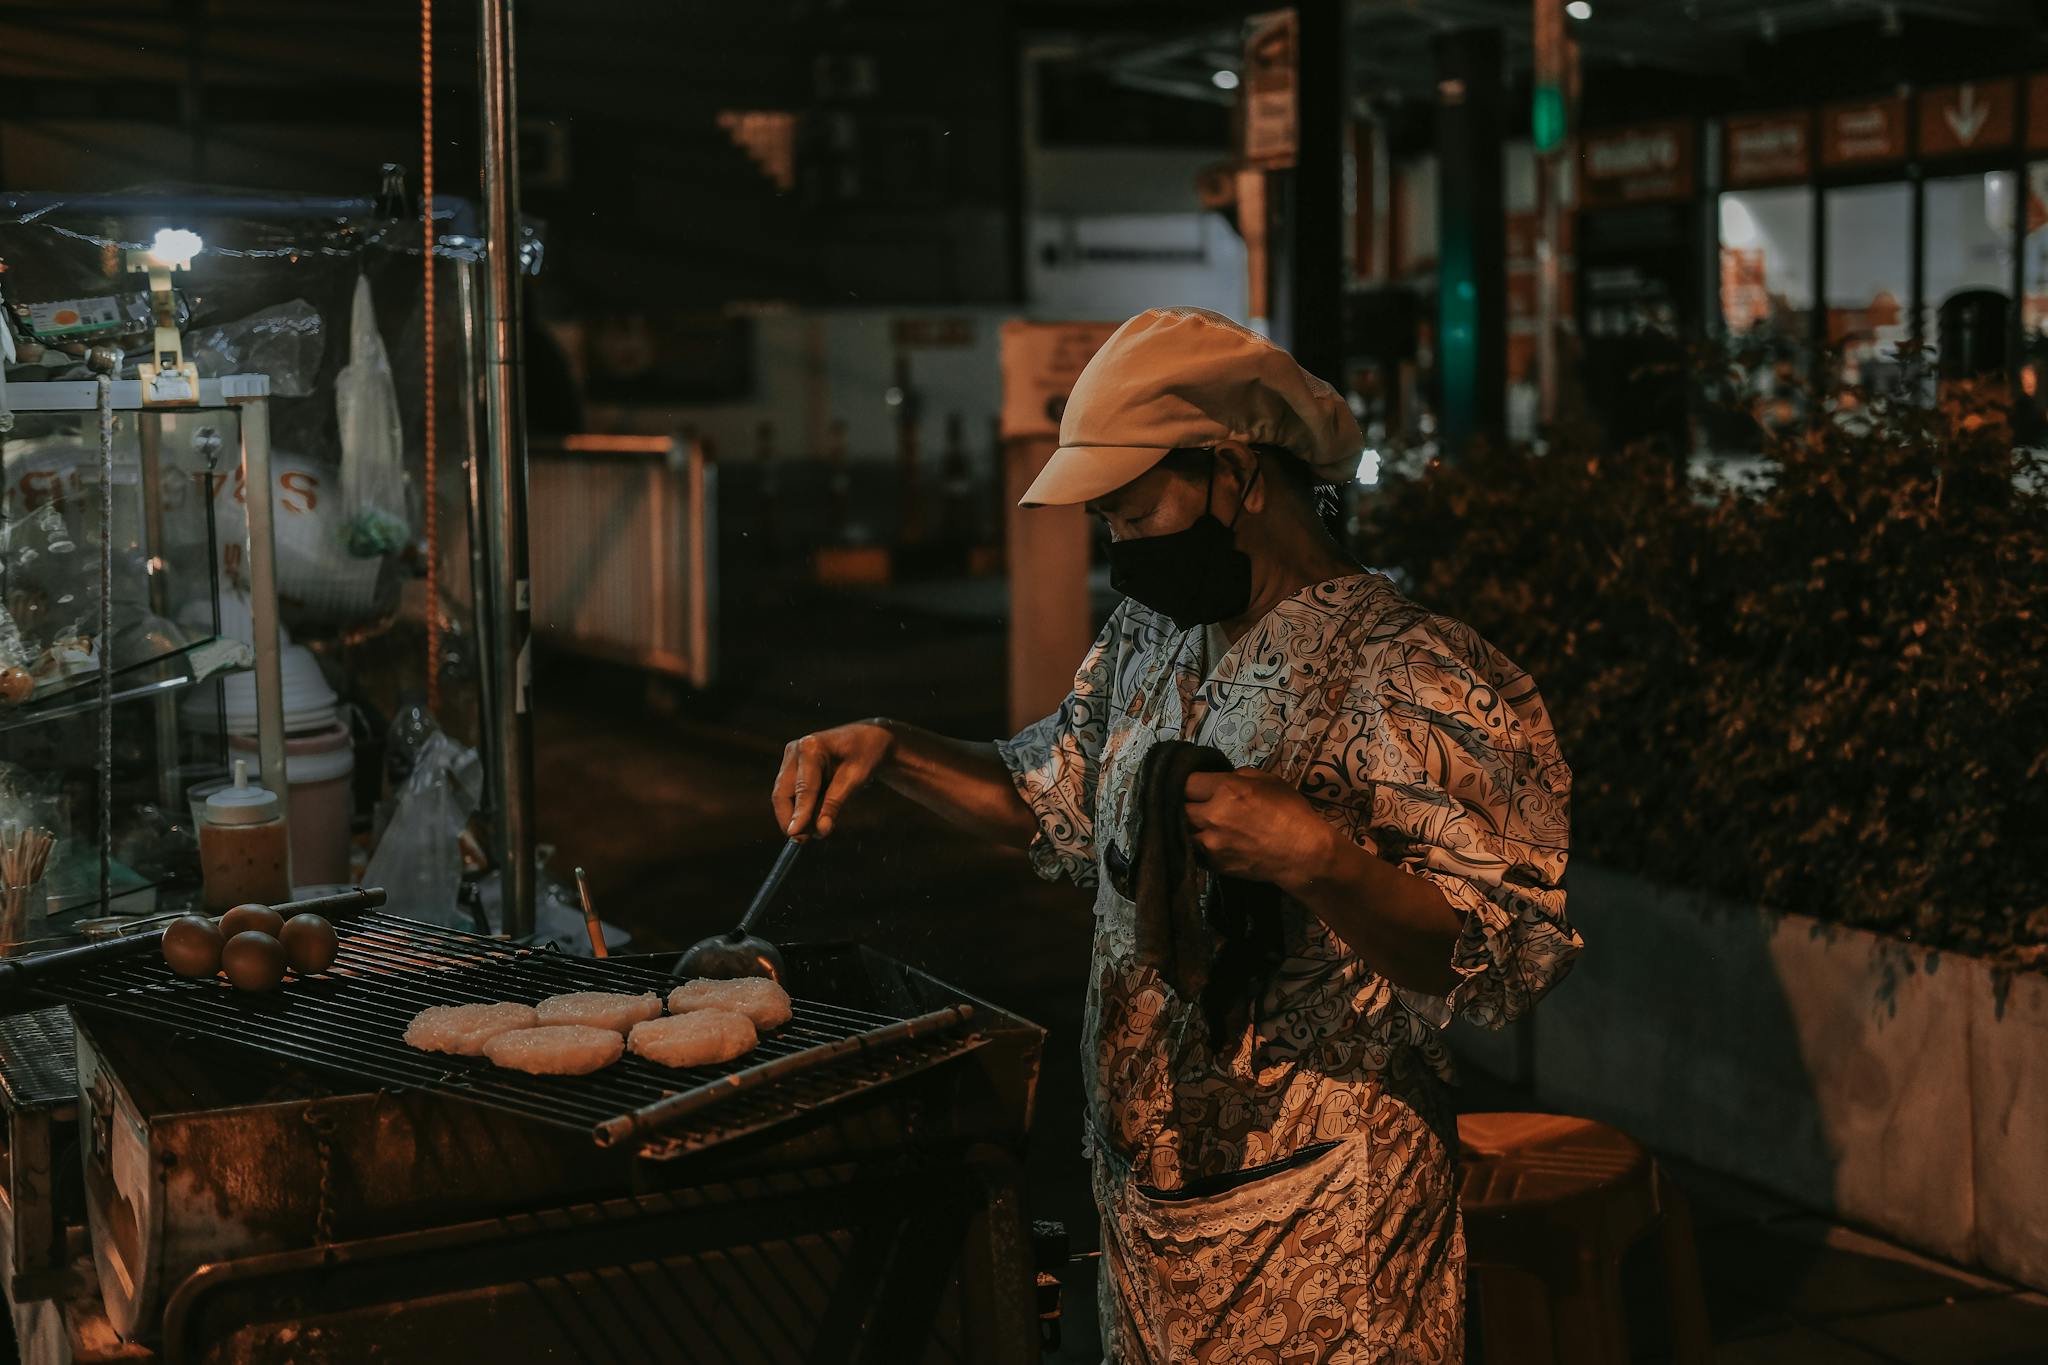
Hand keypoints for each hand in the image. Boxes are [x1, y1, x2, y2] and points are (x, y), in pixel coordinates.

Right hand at [773, 721, 896, 838]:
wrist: (868, 738)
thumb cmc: (865, 754)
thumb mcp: (855, 779)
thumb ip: (836, 804)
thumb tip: (821, 830)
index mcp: (811, 747)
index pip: (803, 788)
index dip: (799, 813)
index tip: (795, 834)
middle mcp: (795, 750)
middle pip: (782, 793)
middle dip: (791, 818)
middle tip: (804, 840)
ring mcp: (791, 758)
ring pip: (783, 796)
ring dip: (796, 815)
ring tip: (816, 830)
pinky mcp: (792, 767)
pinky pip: (790, 794)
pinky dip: (800, 808)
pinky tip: (816, 816)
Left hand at [1183, 768, 1335, 889]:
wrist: (1302, 854)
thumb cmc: (1291, 812)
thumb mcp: (1268, 781)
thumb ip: (1237, 776)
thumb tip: (1219, 778)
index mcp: (1226, 790)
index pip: (1186, 781)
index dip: (1187, 780)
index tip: (1193, 784)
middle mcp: (1212, 816)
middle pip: (1178, 806)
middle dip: (1183, 802)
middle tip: (1192, 802)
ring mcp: (1210, 842)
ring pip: (1181, 830)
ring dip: (1186, 824)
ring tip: (1195, 822)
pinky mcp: (1213, 863)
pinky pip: (1193, 849)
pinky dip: (1195, 843)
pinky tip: (1205, 838)